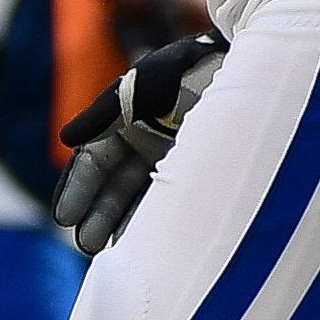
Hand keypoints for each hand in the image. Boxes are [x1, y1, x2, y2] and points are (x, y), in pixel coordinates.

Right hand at [51, 30, 226, 256]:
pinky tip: (148, 246)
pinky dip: (158, 222)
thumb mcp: (148, 83)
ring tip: (111, 254)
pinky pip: (173, 202)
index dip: (77, 188)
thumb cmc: (195, 67)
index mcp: (127, 119)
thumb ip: (105, 112)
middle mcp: (148, 141)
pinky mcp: (201, 171)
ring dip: (124, 224)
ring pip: (141, 198)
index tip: (64, 217)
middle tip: (86, 245)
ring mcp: (175, 157)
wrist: (255, 65)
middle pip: (114, 185)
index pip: (94, 160)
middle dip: (98, 215)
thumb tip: (65, 139)